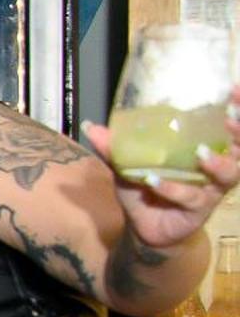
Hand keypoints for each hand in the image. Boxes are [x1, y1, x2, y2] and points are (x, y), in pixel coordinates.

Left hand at [83, 87, 239, 249]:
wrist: (143, 226)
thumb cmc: (145, 188)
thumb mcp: (127, 164)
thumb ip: (113, 147)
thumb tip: (91, 125)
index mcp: (204, 147)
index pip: (228, 124)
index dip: (237, 108)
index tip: (234, 90)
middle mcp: (215, 166)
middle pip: (239, 147)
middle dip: (239, 130)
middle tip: (230, 116)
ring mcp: (210, 188)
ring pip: (229, 174)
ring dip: (217, 162)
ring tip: (201, 154)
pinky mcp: (199, 210)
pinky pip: (192, 198)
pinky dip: (173, 190)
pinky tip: (155, 182)